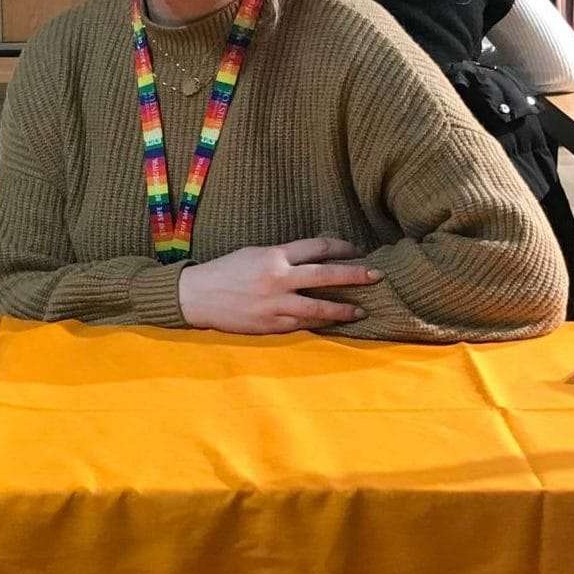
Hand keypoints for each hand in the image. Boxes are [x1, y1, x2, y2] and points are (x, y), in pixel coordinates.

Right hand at [178, 237, 378, 333]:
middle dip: (354, 275)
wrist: (197, 296)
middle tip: (376, 276)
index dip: (342, 248)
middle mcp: (279, 278)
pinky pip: (302, 324)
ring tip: (361, 310)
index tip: (357, 251)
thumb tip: (312, 259)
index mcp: (275, 256)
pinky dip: (319, 323)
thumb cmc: (225, 271)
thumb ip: (282, 257)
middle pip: (326, 275)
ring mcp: (276, 304)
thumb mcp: (254, 254)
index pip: (318, 248)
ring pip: (319, 307)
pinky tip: (332, 324)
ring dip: (343, 308)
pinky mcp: (271, 325)